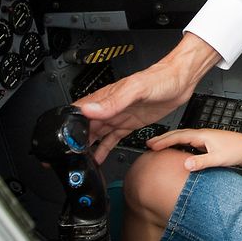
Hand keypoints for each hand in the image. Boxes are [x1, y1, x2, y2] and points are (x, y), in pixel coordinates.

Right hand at [77, 34, 219, 162]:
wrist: (180, 80)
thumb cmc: (160, 78)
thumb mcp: (135, 90)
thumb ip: (112, 101)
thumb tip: (89, 110)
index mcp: (107, 97)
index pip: (80, 111)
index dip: (68, 125)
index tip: (60, 140)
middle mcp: (110, 107)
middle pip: (86, 126)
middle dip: (75, 141)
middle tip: (68, 158)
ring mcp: (120, 116)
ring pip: (98, 134)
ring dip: (88, 147)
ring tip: (80, 162)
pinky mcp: (130, 123)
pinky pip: (113, 138)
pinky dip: (104, 149)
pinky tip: (99, 158)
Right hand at [146, 128, 241, 171]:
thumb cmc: (239, 151)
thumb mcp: (219, 159)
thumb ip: (201, 162)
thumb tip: (185, 164)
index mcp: (203, 135)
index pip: (179, 136)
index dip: (164, 140)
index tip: (151, 145)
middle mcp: (204, 134)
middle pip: (179, 134)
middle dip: (164, 138)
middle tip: (149, 143)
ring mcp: (207, 139)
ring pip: (184, 137)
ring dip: (171, 140)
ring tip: (160, 145)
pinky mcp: (210, 144)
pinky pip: (190, 142)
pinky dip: (180, 144)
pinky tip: (180, 150)